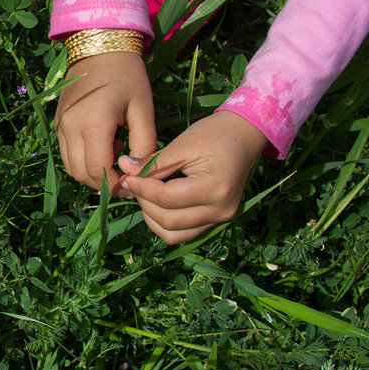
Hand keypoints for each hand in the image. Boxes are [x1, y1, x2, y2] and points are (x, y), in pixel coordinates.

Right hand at [54, 52, 156, 197]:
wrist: (99, 47)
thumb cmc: (127, 75)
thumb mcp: (143, 109)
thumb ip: (144, 145)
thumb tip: (138, 173)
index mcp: (93, 123)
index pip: (98, 170)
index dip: (116, 185)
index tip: (134, 184)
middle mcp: (70, 127)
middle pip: (82, 174)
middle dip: (105, 183)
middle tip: (127, 177)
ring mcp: (60, 126)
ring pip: (72, 168)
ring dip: (93, 173)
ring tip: (116, 158)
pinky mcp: (58, 124)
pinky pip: (67, 154)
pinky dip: (84, 160)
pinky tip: (104, 145)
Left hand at [117, 111, 268, 243]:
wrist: (245, 136)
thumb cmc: (215, 134)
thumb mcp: (182, 145)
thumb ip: (153, 163)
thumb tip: (123, 169)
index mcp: (215, 188)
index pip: (167, 198)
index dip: (141, 189)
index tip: (126, 177)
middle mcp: (221, 210)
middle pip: (168, 221)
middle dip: (144, 203)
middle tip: (134, 184)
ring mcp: (221, 219)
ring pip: (174, 234)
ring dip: (153, 218)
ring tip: (146, 194)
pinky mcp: (218, 221)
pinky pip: (184, 233)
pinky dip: (166, 222)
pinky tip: (158, 203)